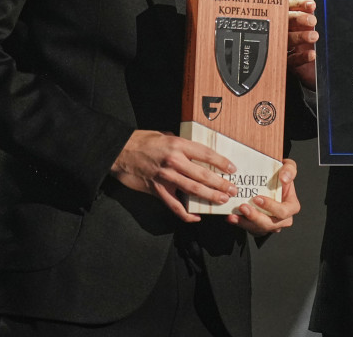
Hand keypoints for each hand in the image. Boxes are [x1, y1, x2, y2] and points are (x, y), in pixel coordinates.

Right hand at [110, 130, 237, 221]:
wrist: (119, 152)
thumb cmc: (141, 140)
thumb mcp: (164, 134)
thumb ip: (180, 144)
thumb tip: (194, 150)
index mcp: (177, 145)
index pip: (205, 154)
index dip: (221, 162)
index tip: (232, 169)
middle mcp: (173, 161)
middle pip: (202, 174)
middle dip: (220, 184)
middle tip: (232, 189)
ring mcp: (165, 177)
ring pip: (192, 189)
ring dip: (209, 196)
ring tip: (221, 200)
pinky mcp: (157, 190)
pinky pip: (174, 205)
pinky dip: (186, 213)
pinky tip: (196, 217)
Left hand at [227, 159, 299, 235]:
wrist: (269, 179)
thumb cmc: (280, 174)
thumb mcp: (288, 167)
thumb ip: (290, 170)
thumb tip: (284, 179)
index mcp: (291, 207)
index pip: (283, 212)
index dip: (271, 207)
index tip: (257, 198)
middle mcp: (282, 219)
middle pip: (269, 224)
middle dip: (255, 217)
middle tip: (242, 207)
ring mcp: (270, 225)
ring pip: (258, 228)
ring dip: (244, 223)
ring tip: (233, 215)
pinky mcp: (259, 227)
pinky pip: (250, 229)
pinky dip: (240, 223)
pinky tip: (232, 217)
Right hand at [286, 0, 317, 88]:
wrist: (320, 70)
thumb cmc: (320, 47)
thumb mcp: (321, 31)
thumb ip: (317, 21)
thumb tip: (322, 11)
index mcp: (293, 20)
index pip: (292, 8)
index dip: (300, 5)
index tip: (312, 6)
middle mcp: (287, 31)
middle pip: (287, 22)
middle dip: (299, 19)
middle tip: (313, 21)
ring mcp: (286, 47)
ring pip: (287, 39)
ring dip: (300, 36)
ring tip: (314, 36)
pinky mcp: (289, 63)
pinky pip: (292, 60)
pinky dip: (302, 57)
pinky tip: (312, 54)